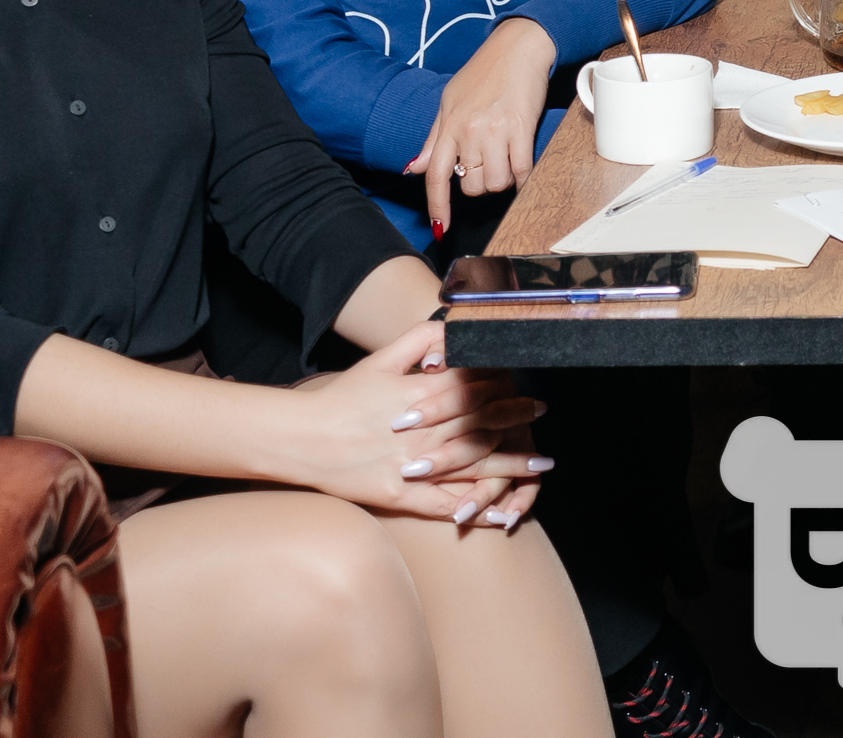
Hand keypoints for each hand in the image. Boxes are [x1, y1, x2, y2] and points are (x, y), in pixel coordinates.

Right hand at [294, 319, 552, 527]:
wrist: (302, 439)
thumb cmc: (342, 397)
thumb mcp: (380, 360)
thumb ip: (420, 341)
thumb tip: (455, 331)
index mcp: (418, 397)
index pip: (472, 389)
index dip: (502, 386)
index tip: (524, 383)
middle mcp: (422, 432)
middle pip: (480, 424)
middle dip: (515, 419)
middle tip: (541, 414)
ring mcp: (413, 468)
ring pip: (472, 467)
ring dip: (511, 466)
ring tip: (540, 464)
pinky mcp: (400, 497)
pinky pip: (445, 506)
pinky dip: (474, 509)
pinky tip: (501, 512)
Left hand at [408, 16, 556, 236]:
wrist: (517, 47)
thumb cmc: (484, 72)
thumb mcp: (449, 101)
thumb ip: (434, 138)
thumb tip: (416, 168)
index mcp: (449, 125)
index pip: (437, 176)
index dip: (437, 206)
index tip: (441, 227)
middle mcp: (469, 131)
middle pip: (472, 186)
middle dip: (480, 184)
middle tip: (487, 167)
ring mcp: (496, 131)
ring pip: (497, 182)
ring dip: (502, 181)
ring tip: (505, 162)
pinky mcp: (522, 128)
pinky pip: (522, 170)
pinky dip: (523, 179)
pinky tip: (522, 173)